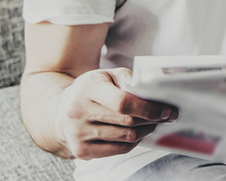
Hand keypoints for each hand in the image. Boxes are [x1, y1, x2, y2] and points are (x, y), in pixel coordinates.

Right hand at [55, 68, 177, 159]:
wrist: (60, 111)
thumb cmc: (91, 89)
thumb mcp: (107, 75)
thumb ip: (128, 78)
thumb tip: (151, 89)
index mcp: (87, 89)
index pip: (122, 102)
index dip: (148, 108)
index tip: (165, 109)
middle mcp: (78, 112)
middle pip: (127, 122)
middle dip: (151, 119)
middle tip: (165, 116)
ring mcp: (78, 134)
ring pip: (125, 138)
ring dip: (145, 131)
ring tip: (152, 123)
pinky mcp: (81, 151)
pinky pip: (117, 150)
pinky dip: (132, 142)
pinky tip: (137, 133)